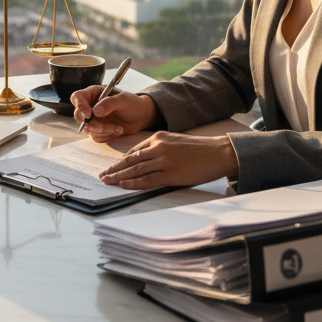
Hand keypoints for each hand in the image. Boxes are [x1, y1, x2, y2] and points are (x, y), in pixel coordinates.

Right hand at [70, 87, 157, 141]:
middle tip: (103, 127)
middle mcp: (91, 106)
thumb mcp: (124, 99)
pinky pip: (96, 136)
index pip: (77, 97)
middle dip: (92, 124)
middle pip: (79, 116)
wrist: (141, 117)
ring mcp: (94, 119)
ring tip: (119, 128)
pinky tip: (118, 130)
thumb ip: (110, 103)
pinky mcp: (99, 130)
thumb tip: (95, 111)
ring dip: (103, 131)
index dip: (79, 105)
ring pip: (88, 129)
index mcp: (94, 93)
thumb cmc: (132, 103)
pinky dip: (107, 136)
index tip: (88, 115)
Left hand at [98, 131, 239, 188]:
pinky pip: (147, 179)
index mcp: (159, 137)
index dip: (121, 160)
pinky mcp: (170, 174)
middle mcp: (158, 147)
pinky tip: (123, 184)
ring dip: (118, 176)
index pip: (134, 150)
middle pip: (130, 159)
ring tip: (107, 181)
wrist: (218, 152)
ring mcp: (164, 160)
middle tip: (102, 175)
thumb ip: (160, 148)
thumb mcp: (176, 142)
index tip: (112, 166)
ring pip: (135, 169)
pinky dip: (133, 182)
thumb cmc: (199, 149)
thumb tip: (146, 160)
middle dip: (114, 168)